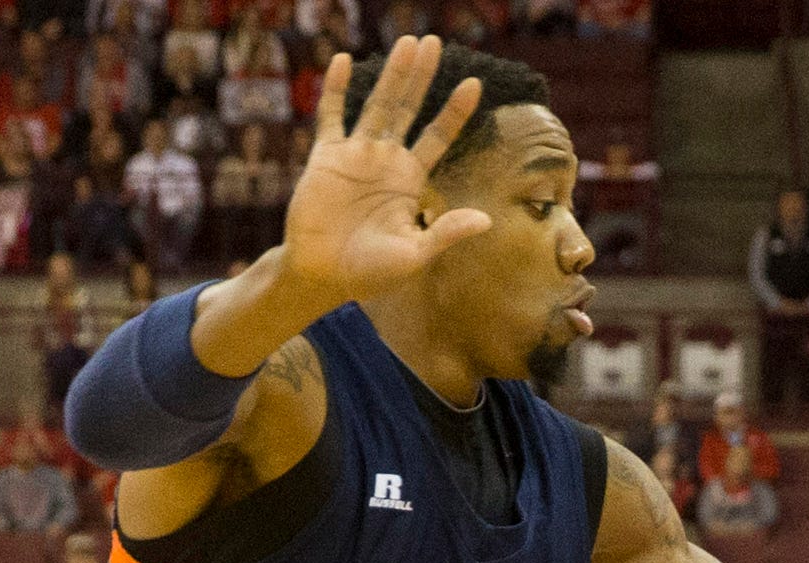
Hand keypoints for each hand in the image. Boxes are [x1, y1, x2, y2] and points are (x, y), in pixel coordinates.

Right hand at [279, 40, 492, 307]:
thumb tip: (487, 221)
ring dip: (392, 74)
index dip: (455, 111)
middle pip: (409, 108)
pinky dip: (337, 89)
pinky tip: (345, 60)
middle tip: (434, 41)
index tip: (474, 84)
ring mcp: (356, 154)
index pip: (439, 135)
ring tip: (407, 42)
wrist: (322, 275)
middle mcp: (386, 159)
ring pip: (377, 105)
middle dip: (422, 76)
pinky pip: (332, 116)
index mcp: (411, 179)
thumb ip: (446, 232)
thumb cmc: (370, 272)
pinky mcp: (326, 157)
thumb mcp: (415, 255)